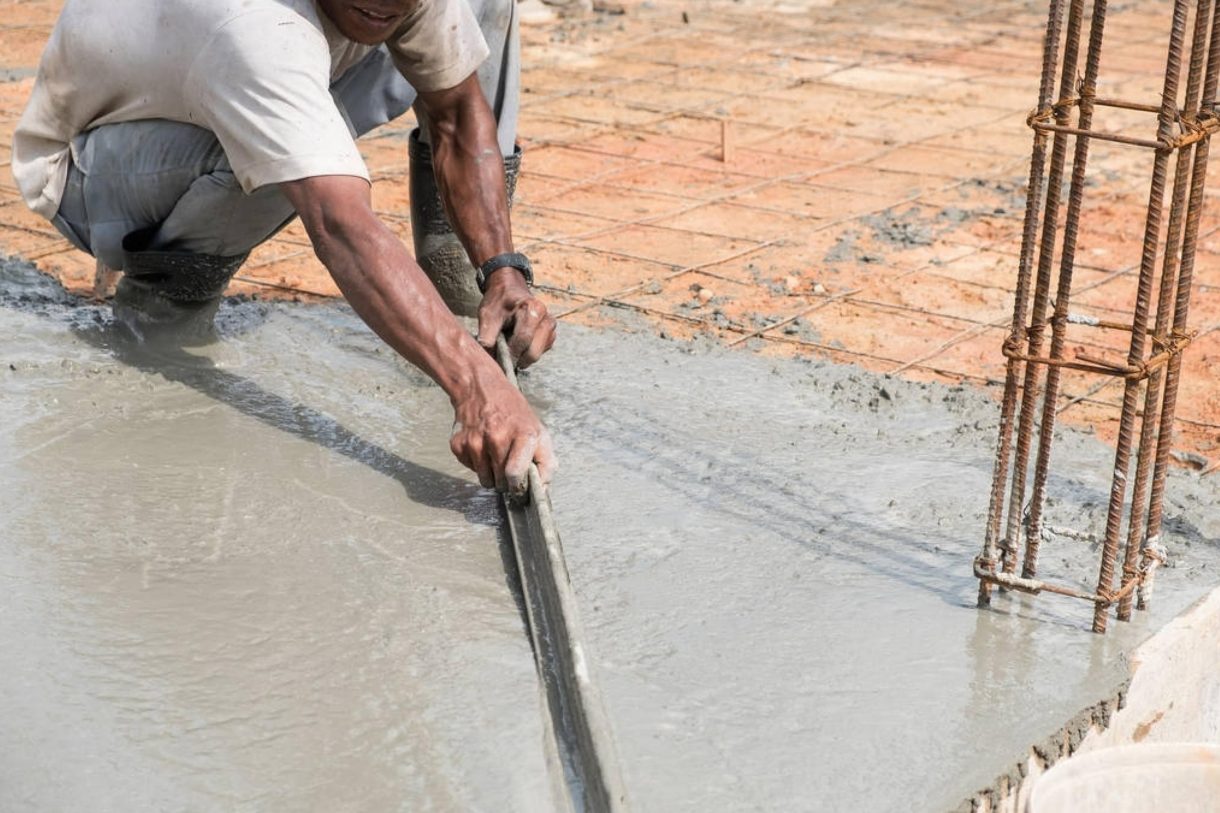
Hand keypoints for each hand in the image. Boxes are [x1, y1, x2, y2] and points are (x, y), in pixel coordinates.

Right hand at [449, 373, 557, 494]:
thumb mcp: (538, 430)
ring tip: (496, 457)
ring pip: (485, 480)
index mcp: (522, 435)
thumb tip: (543, 487)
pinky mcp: (458, 444)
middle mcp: (497, 437)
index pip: (515, 474)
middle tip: (509, 467)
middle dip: (506, 482)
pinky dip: (477, 465)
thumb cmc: (513, 412)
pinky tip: (482, 448)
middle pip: (500, 481)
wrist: (481, 389)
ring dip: (492, 475)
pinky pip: (470, 470)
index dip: (518, 486)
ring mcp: (475, 441)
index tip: (519, 487)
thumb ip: (546, 460)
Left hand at [476, 270, 556, 368]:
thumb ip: (487, 336)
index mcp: (533, 309)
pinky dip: (527, 353)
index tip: (498, 362)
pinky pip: (540, 352)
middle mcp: (547, 318)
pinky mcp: (551, 334)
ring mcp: (551, 327)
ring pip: (537, 354)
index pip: (523, 339)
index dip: (510, 354)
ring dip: (522, 357)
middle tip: (502, 358)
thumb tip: (488, 358)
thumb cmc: (499, 301)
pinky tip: (518, 344)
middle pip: (533, 351)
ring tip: (509, 347)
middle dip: (516, 358)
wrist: (509, 289)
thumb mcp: (487, 315)